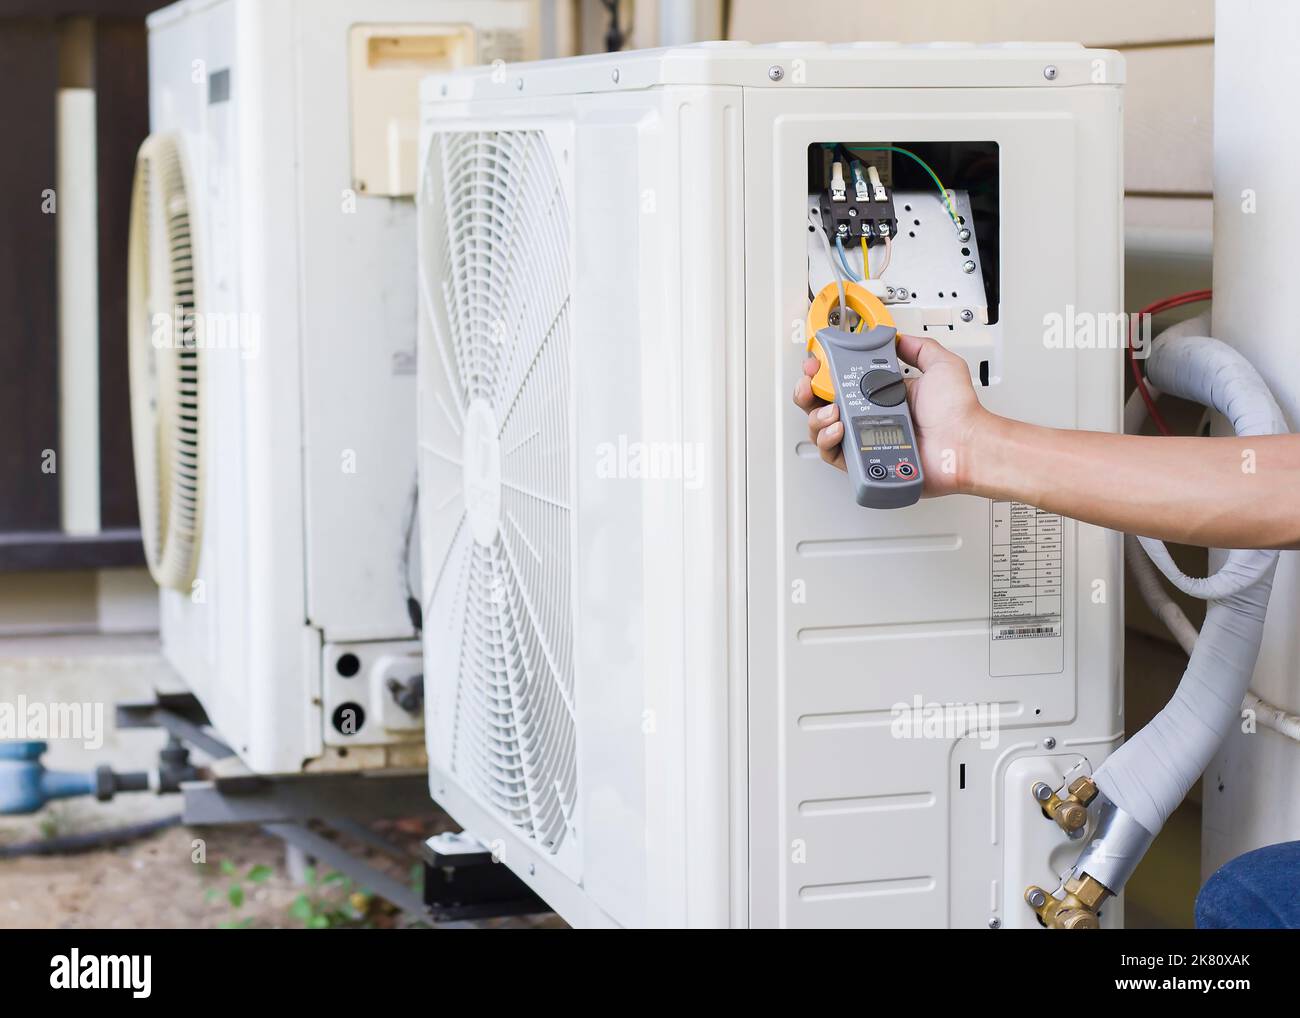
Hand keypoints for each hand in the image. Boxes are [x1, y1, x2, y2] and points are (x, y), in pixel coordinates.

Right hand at [792, 333, 989, 495]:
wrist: (964, 444)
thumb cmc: (958, 412)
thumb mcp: (942, 365)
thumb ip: (918, 348)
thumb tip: (898, 338)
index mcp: (883, 394)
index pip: (843, 380)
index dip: (823, 371)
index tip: (817, 362)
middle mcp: (871, 416)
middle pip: (823, 404)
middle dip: (808, 391)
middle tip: (811, 384)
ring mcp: (865, 439)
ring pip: (822, 429)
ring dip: (817, 416)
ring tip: (832, 410)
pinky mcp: (864, 462)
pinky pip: (833, 453)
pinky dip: (827, 440)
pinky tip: (838, 427)